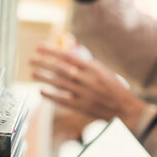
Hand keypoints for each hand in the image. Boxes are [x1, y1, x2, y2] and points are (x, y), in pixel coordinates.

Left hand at [30, 44, 148, 130]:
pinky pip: (62, 99)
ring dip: (44, 77)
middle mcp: (87, 79)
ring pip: (59, 83)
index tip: (39, 47)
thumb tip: (67, 56)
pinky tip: (41, 91)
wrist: (125, 108)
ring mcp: (83, 93)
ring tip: (33, 73)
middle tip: (31, 59)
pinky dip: (51, 95)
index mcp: (93, 68)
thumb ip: (85, 64)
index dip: (52, 51)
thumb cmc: (113, 88)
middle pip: (60, 69)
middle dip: (44, 63)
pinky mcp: (81, 106)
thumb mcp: (102, 71)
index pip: (68, 56)